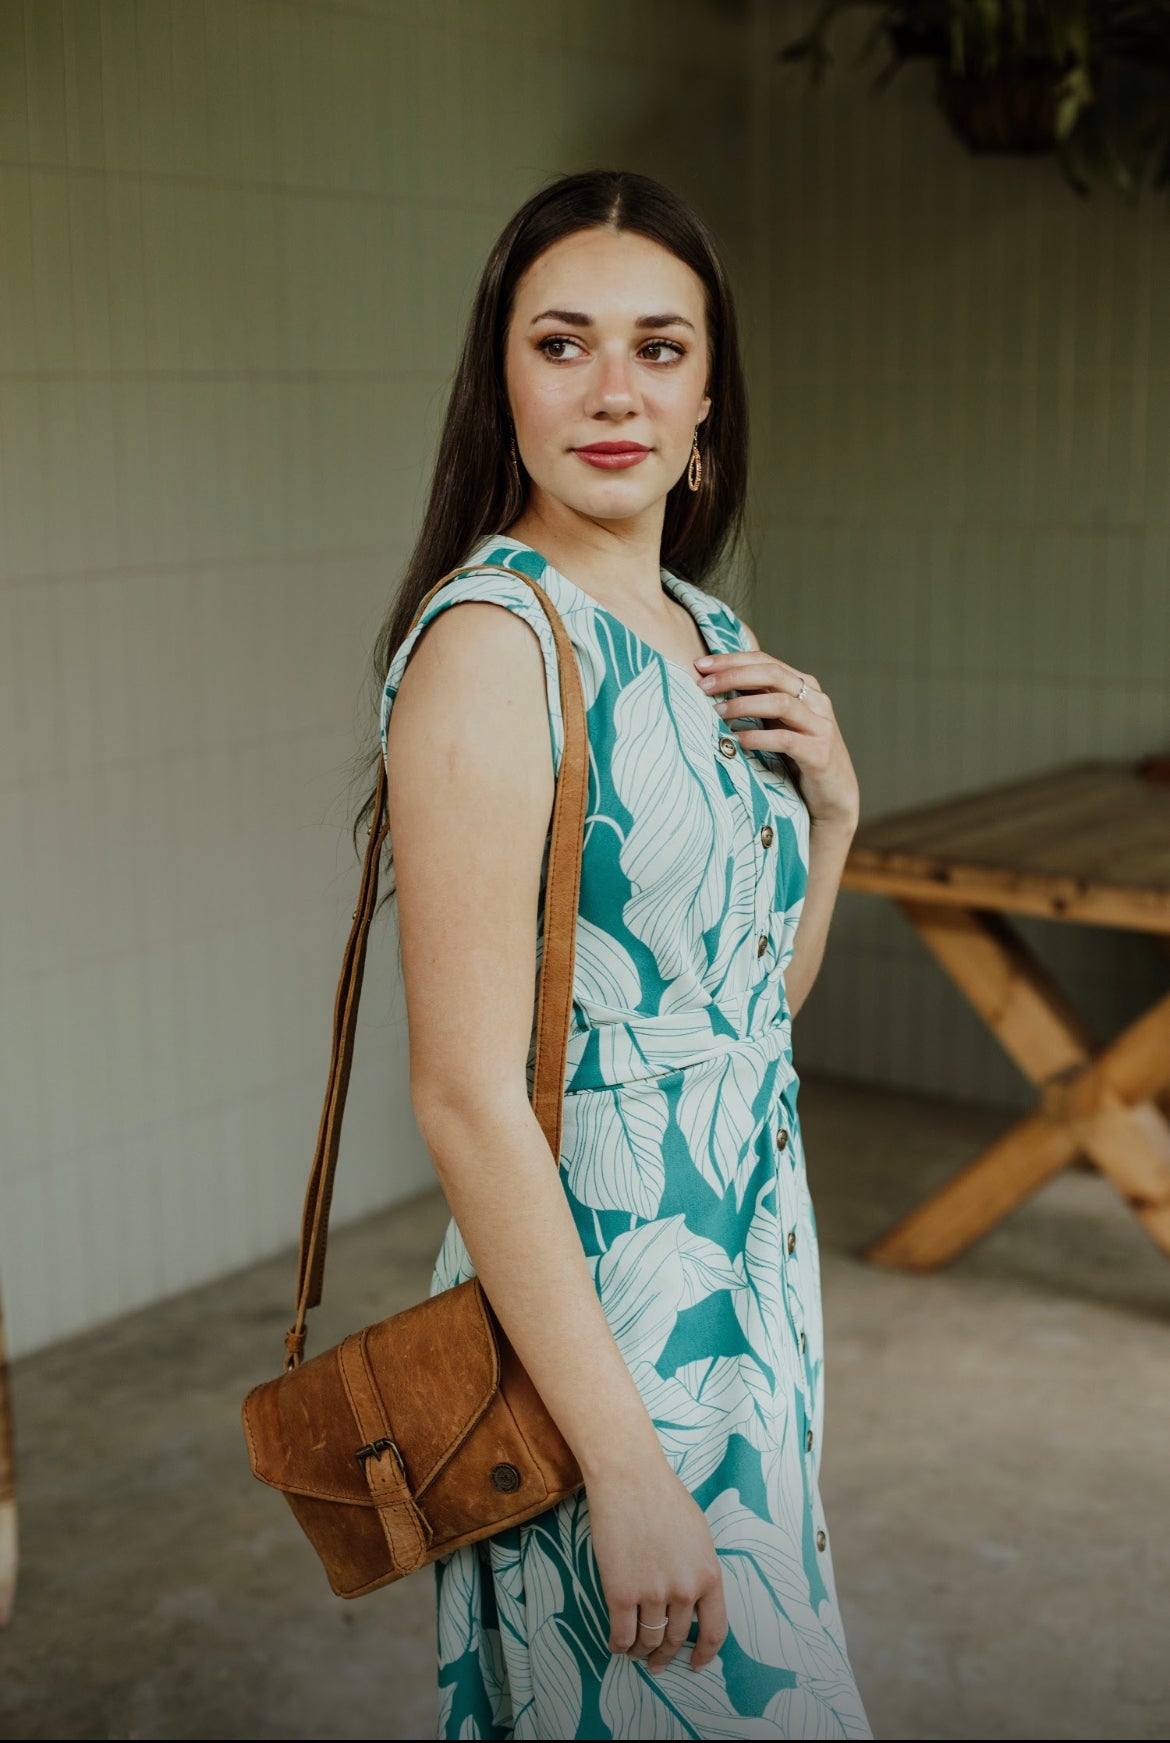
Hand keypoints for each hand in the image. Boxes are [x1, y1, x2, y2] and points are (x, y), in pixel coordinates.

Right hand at [585, 1457, 727, 1675]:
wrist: (630, 1477)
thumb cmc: (664, 1497)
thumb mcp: (699, 1536)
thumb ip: (700, 1571)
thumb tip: (694, 1600)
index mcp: (709, 1576)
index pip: (715, 1632)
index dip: (704, 1655)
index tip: (695, 1664)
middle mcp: (685, 1590)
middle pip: (676, 1639)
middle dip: (666, 1656)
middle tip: (657, 1662)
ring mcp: (653, 1593)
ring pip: (648, 1640)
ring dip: (641, 1651)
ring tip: (636, 1652)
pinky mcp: (621, 1592)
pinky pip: (622, 1634)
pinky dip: (619, 1645)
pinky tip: (617, 1644)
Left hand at [695, 651, 858, 832]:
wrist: (834, 794)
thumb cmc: (800, 756)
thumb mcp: (779, 722)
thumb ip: (759, 701)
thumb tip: (716, 684)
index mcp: (805, 687)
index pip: (766, 661)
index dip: (732, 660)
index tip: (701, 664)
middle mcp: (816, 700)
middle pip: (772, 674)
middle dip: (734, 676)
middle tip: (703, 685)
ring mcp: (820, 726)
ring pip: (780, 703)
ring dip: (744, 705)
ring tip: (716, 712)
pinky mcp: (820, 753)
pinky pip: (786, 740)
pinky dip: (758, 737)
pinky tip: (737, 740)